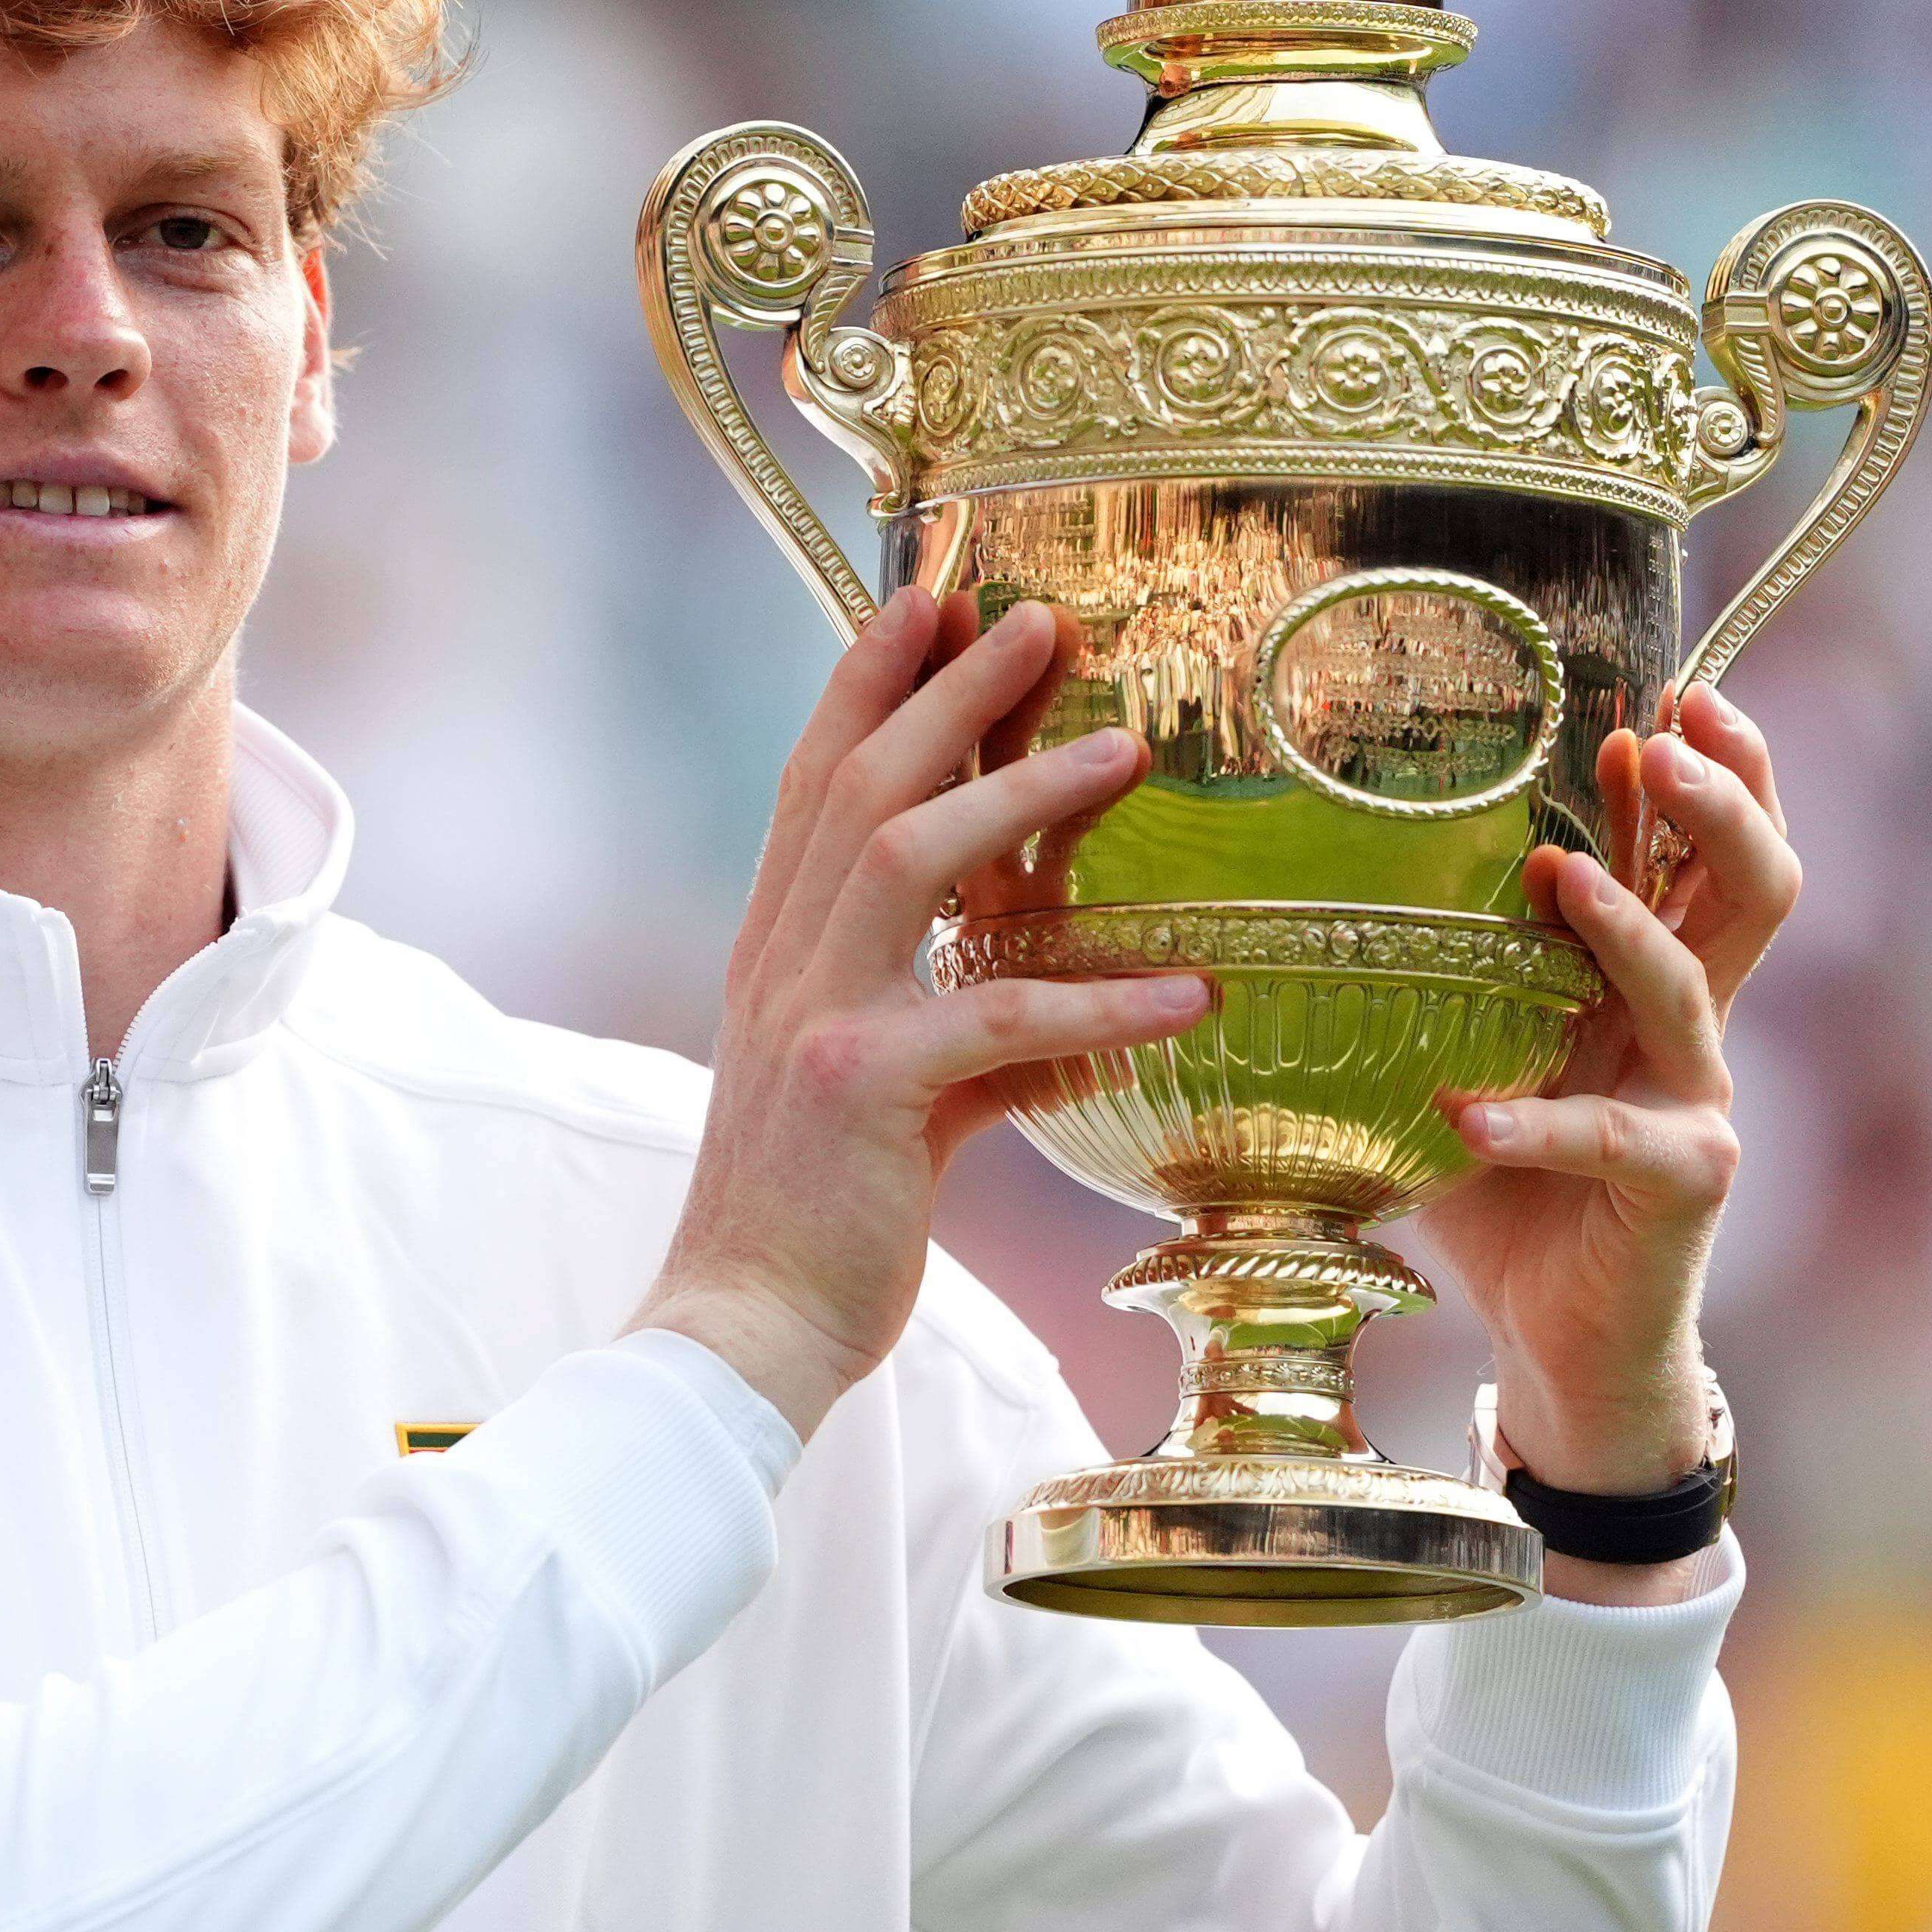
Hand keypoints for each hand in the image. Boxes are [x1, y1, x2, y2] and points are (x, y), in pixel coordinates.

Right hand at [636, 591, 1211, 1441]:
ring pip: (908, 858)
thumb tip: (1077, 1026)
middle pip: (859, 786)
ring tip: (1124, 747)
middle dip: (944, 689)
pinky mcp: (864, 1089)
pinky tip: (1189, 992)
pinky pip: (996, 1017)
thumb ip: (966, 1047)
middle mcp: (781, 965)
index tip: (928, 599)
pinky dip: (1098, 999)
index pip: (814, 785)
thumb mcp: (888, 1107)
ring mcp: (813, 1018)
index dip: (867, 684)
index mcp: (775, 955)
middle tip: (1032, 612)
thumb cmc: (817, 1224)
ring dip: (1017, 791)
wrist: (742, 1332)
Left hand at [1421, 684, 1797, 1590]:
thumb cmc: (1499, 1183)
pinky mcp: (1679, 1186)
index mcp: (1648, 981)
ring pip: (1690, 985)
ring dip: (1623, 923)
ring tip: (1556, 874)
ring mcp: (1696, 1102)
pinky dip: (1536, 1123)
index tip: (1665, 689)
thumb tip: (1299, 874)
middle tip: (1660, 736)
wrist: (1557, 1342)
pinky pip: (1612, 1137)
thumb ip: (1431, 971)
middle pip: (1754, 886)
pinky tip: (1468, 1115)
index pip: (1704, 850)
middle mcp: (1691, 1026)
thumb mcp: (1460, 1051)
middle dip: (1719, 802)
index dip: (1709, 768)